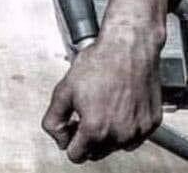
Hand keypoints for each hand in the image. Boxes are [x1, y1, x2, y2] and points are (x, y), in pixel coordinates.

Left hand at [41, 30, 162, 162]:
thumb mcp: (63, 90)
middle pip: (96, 153)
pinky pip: (134, 136)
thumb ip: (53, 119)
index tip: (70, 126)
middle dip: (86, 138)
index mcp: (95, 128)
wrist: (128, 48)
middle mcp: (120, 134)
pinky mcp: (151, 123)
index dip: (68, 140)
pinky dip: (124, 127)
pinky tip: (117, 106)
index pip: (76, 155)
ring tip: (100, 106)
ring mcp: (138, 130)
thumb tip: (58, 136)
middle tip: (83, 114)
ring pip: (115, 146)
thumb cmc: (99, 64)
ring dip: (106, 132)